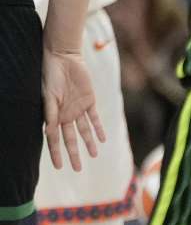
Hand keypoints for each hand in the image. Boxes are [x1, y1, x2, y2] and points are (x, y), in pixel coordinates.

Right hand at [43, 49, 104, 170]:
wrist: (63, 59)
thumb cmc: (51, 76)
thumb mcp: (49, 96)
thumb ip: (51, 114)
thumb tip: (49, 132)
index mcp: (53, 116)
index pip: (54, 139)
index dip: (56, 153)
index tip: (58, 167)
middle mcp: (66, 115)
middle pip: (70, 139)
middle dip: (73, 154)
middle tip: (77, 169)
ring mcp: (78, 108)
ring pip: (84, 130)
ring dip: (89, 142)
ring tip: (94, 155)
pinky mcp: (89, 100)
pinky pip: (95, 117)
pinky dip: (99, 128)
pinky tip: (103, 139)